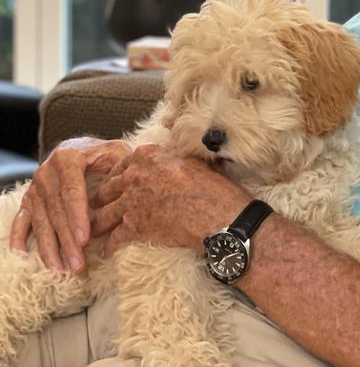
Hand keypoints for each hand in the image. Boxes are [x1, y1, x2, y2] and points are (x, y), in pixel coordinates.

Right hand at [9, 136, 129, 272]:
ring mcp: (35, 188)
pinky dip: (19, 238)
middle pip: (57, 212)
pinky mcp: (27, 200)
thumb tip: (123, 187)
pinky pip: (20, 221)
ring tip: (61, 269)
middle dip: (67, 241)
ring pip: (41, 221)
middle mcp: (46, 173)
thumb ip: (120, 165)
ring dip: (49, 248)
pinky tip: (23, 255)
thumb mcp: (114, 151)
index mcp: (67, 158)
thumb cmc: (101, 154)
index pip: (72, 192)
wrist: (77, 149)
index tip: (86, 240)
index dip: (78, 217)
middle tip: (78, 265)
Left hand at [90, 144, 250, 257]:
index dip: (116, 176)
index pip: (122, 164)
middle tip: (96, 206)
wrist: (217, 213)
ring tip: (93, 231)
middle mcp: (135, 175)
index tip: (114, 183)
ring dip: (98, 224)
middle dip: (101, 199)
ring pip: (105, 214)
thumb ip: (170, 158)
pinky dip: (109, 247)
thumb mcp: (189, 160)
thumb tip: (168, 160)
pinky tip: (107, 252)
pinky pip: (114, 238)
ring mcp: (131, 201)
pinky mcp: (134, 227)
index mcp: (148, 155)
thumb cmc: (210, 186)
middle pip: (109, 188)